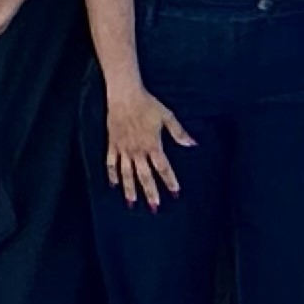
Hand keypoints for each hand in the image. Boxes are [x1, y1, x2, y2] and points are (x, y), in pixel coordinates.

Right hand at [104, 88, 193, 208]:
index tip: (175, 193)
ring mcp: (123, 149)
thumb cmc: (148, 104)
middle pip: (144, 176)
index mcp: (153, 145)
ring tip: (132, 203)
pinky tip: (113, 185)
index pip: (163, 168)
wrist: (124, 96)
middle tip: (155, 208)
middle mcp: (137, 151)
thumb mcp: (168, 116)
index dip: (170, 181)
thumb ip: (179, 133)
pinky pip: (111, 163)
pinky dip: (112, 175)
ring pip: (126, 174)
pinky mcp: (112, 145)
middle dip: (150, 193)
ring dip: (130, 189)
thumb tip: (193, 144)